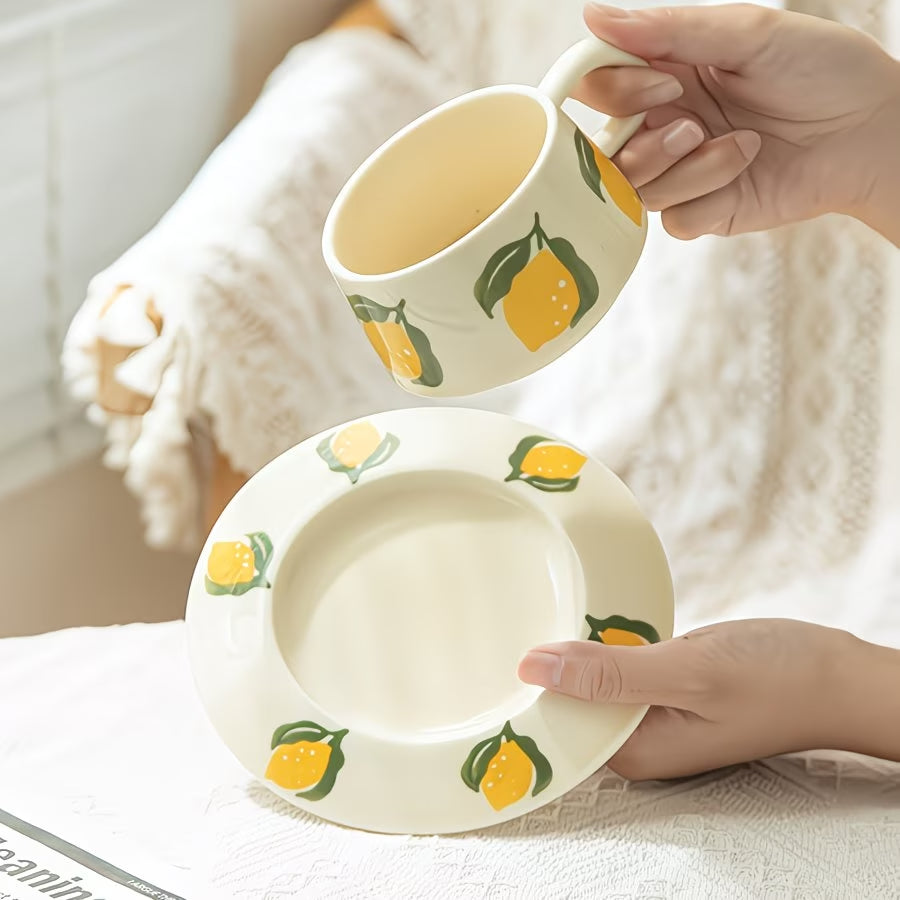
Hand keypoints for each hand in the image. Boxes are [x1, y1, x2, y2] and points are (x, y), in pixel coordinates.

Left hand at [518, 618, 899, 779]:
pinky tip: (581, 616)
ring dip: (567, 649)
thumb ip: (612, 671)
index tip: (482, 652)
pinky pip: (616, 665)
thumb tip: (533, 665)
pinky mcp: (664, 686)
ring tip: (523, 608)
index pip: (555, 725)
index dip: (519, 690)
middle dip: (536, 665)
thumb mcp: (690, 671)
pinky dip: (601, 642)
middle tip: (494, 615)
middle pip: (566, 702)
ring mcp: (651, 712)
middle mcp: (636, 738)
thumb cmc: (778, 676)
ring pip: (589, 679)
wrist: (838, 671)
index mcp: (634, 750)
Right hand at [577, 4, 899, 242]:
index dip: (615, 88)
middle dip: (645, 142)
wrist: (871, 132)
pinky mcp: (703, 210)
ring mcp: (680, 171)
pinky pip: (673, 219)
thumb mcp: (748, 35)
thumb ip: (669, 30)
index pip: (598, 84)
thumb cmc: (821, 71)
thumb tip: (594, 15)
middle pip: (603, 148)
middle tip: (692, 126)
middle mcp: (665, 122)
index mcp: (667, 72)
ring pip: (636, 189)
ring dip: (686, 168)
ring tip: (740, 145)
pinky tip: (746, 169)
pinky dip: (707, 197)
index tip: (664, 80)